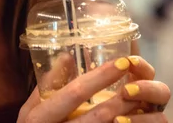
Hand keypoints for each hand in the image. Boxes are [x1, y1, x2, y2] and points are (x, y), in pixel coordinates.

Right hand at [17, 55, 169, 122]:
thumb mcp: (32, 107)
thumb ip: (48, 83)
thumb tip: (67, 56)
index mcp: (37, 117)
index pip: (74, 93)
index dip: (99, 77)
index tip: (122, 63)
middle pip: (94, 117)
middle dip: (119, 101)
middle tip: (138, 85)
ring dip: (123, 117)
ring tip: (139, 102)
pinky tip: (128, 120)